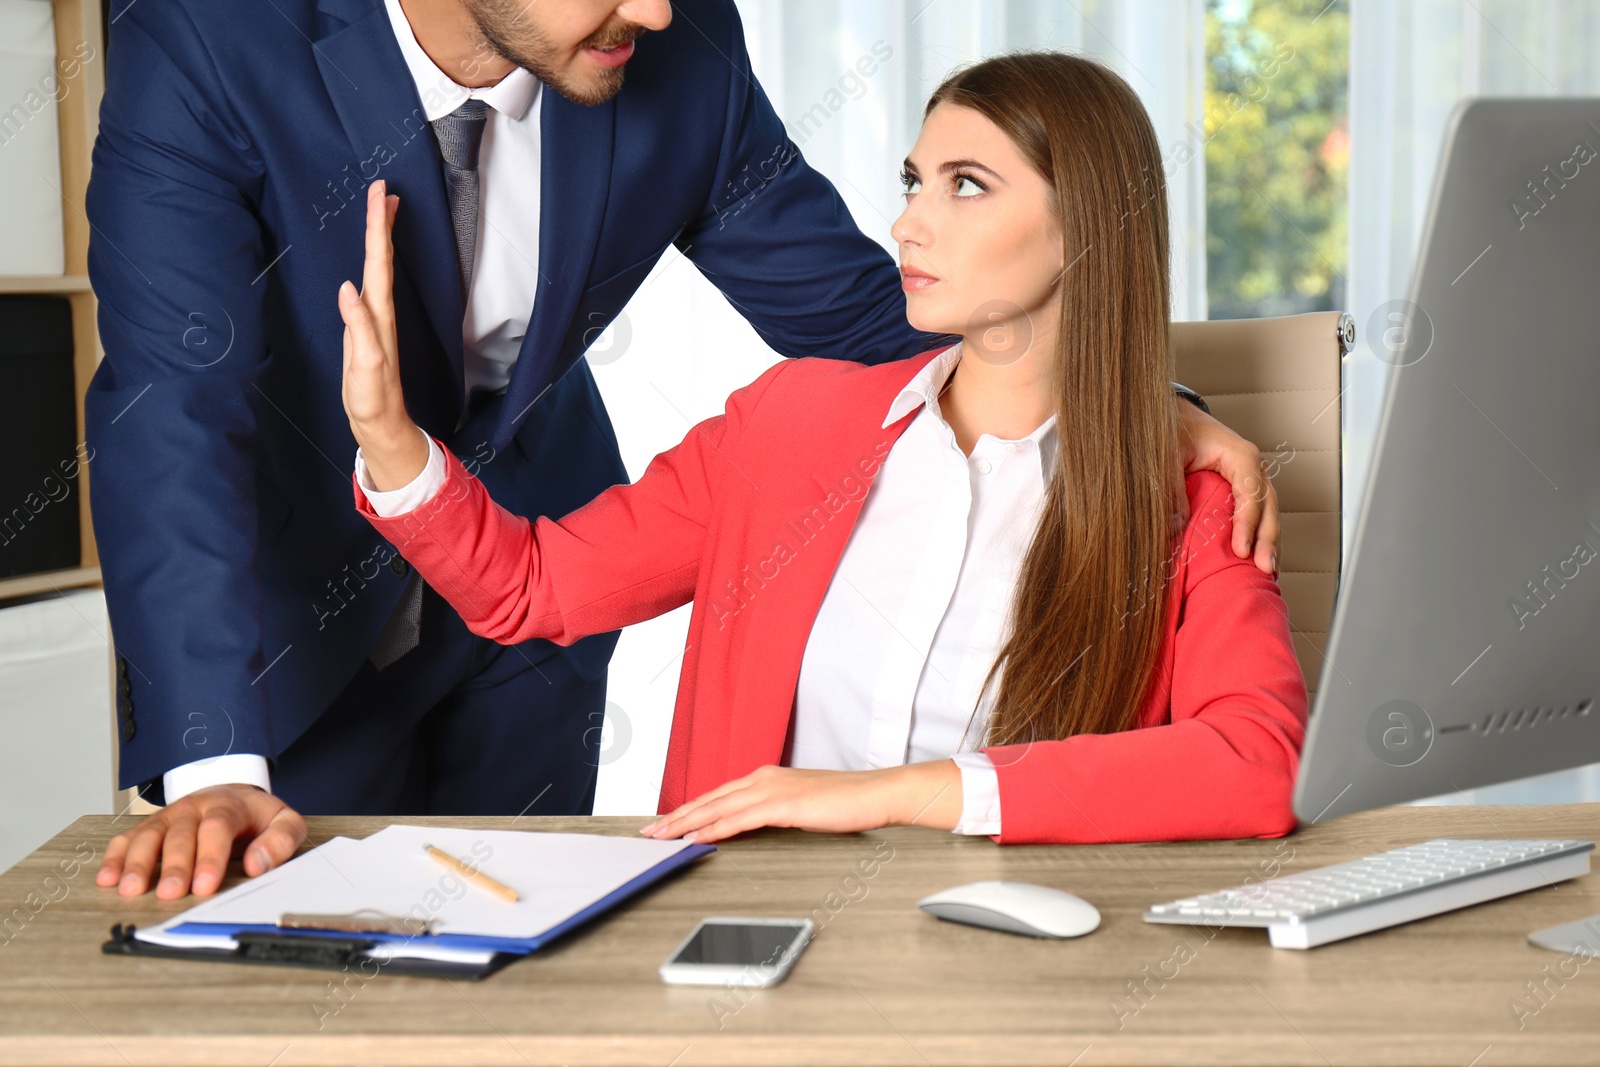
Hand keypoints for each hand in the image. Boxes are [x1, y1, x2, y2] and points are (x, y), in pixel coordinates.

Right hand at [96, 784, 306, 898]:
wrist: (234, 793)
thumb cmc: (257, 816)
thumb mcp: (284, 822)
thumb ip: (279, 842)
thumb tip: (258, 865)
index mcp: (228, 805)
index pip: (217, 828)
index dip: (210, 857)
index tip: (206, 885)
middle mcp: (195, 808)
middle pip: (181, 834)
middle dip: (174, 866)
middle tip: (170, 894)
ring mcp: (169, 816)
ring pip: (150, 835)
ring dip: (138, 863)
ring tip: (131, 890)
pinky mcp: (152, 826)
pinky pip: (129, 838)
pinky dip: (116, 857)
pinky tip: (108, 878)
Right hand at [338, 178, 427, 490]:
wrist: (380, 422)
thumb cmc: (372, 397)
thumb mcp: (363, 364)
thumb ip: (357, 327)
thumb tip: (348, 289)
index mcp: (378, 314)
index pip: (378, 262)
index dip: (378, 228)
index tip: (381, 195)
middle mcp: (380, 311)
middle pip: (380, 258)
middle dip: (381, 223)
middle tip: (383, 189)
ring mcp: (375, 318)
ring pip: (378, 268)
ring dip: (380, 238)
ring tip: (382, 210)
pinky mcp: (367, 328)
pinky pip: (370, 284)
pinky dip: (371, 263)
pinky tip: (368, 258)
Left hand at [638, 762, 962, 843]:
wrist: (877, 793)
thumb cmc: (847, 802)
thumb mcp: (804, 805)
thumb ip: (778, 812)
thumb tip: (759, 826)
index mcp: (767, 778)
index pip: (719, 795)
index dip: (690, 809)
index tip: (668, 823)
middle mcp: (763, 778)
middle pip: (710, 799)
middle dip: (677, 817)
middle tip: (650, 832)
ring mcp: (771, 789)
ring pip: (717, 807)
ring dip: (685, 823)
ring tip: (662, 838)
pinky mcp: (782, 803)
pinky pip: (739, 818)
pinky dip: (714, 828)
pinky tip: (697, 838)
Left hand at [1176, 401, 1279, 576]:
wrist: (1175, 414)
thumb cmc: (1172, 429)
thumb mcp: (1167, 455)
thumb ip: (1171, 489)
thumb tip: (1173, 528)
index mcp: (1239, 454)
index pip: (1250, 494)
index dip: (1247, 524)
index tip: (1241, 551)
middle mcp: (1252, 466)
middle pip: (1268, 506)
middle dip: (1268, 539)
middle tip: (1264, 569)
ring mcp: (1252, 477)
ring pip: (1269, 512)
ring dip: (1270, 541)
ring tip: (1268, 572)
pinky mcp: (1244, 487)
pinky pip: (1258, 513)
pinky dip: (1260, 534)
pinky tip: (1259, 557)